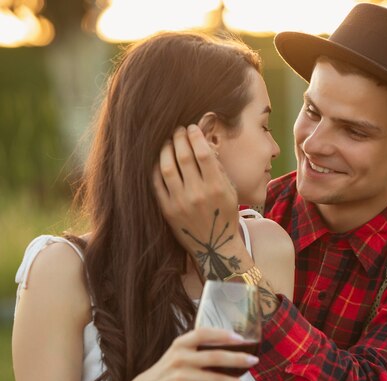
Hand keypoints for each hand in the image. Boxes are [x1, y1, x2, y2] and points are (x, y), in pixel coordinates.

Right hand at [108, 327, 258, 380]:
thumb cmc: (167, 370)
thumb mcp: (178, 352)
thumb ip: (197, 347)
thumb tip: (230, 346)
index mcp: (180, 343)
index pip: (204, 333)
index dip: (223, 334)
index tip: (240, 338)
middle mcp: (181, 357)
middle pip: (214, 356)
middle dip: (238, 358)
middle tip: (253, 360)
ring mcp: (182, 375)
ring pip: (215, 378)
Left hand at [153, 125, 252, 278]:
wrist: (214, 247)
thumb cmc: (225, 215)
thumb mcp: (230, 191)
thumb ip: (218, 169)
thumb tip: (203, 144)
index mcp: (217, 187)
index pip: (203, 153)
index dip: (196, 136)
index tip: (192, 128)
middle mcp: (197, 193)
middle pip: (184, 156)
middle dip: (179, 137)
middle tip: (178, 129)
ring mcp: (180, 202)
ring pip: (167, 167)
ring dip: (166, 149)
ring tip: (168, 141)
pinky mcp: (167, 210)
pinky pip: (157, 183)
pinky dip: (156, 167)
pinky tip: (159, 159)